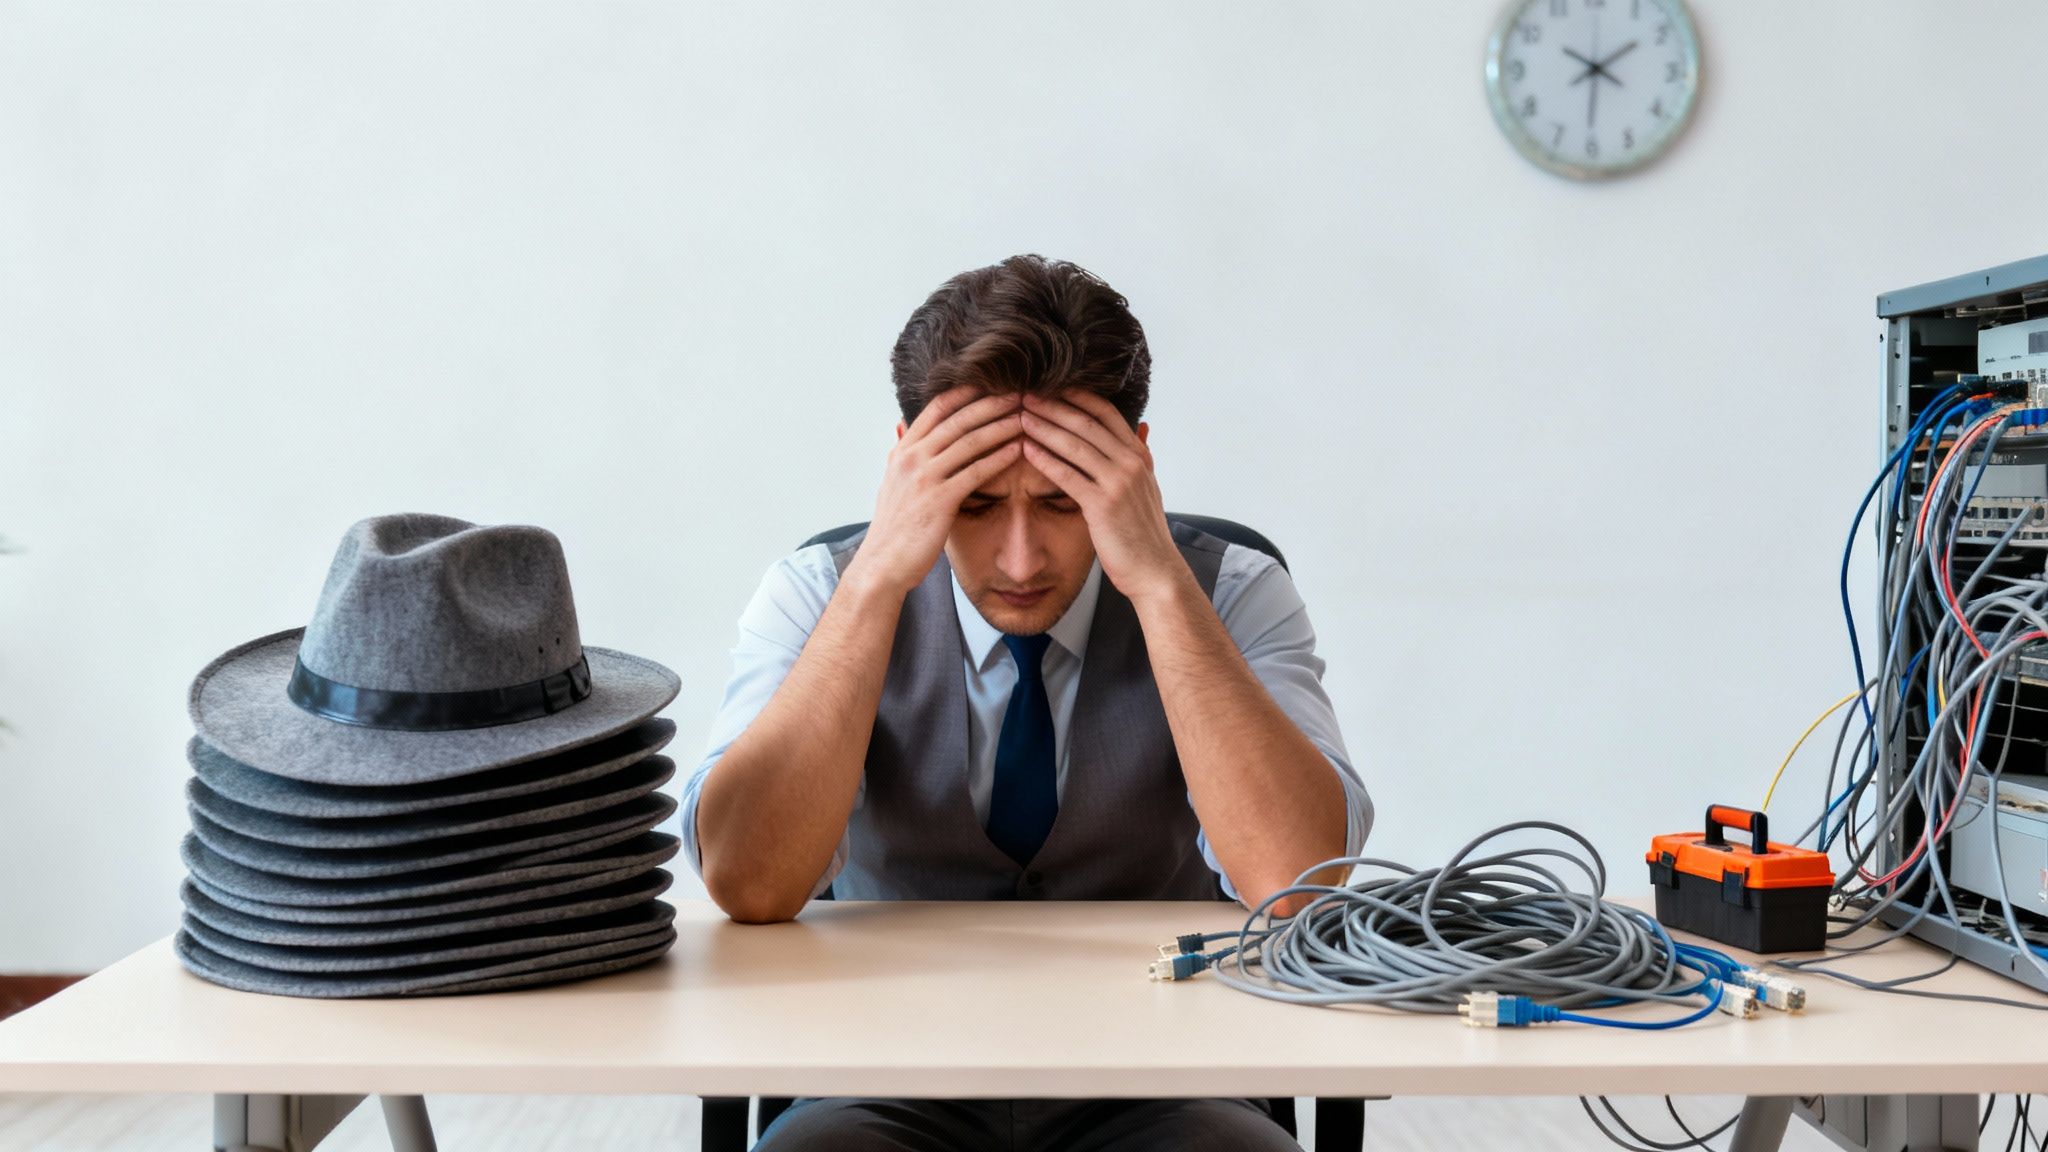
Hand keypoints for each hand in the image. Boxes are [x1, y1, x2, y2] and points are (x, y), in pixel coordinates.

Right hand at [847, 389, 1023, 599]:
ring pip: (970, 441)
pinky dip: (1000, 457)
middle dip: (992, 402)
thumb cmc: (893, 527)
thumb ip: (900, 454)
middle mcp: (912, 458)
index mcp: (903, 450)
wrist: (881, 565)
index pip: (938, 408)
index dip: (968, 391)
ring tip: (1027, 415)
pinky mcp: (940, 501)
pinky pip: (976, 472)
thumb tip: (902, 428)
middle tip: (1020, 391)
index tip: (994, 381)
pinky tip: (1020, 449)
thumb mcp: (891, 482)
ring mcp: (925, 478)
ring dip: (1002, 425)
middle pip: (958, 419)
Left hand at [1018, 392, 1188, 604]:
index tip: (1050, 385)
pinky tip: (1026, 449)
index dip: (1077, 396)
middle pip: (1086, 423)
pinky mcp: (1103, 506)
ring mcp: (1119, 483)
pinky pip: (1068, 475)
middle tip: (1025, 393)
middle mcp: (1131, 463)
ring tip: (1019, 415)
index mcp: (1139, 455)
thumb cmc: (1144, 533)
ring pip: (1075, 444)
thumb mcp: (1148, 488)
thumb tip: (1142, 428)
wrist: (1155, 572)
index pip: (1106, 412)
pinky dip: (1045, 459)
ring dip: (1044, 427)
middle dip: (1053, 406)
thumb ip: (1139, 457)